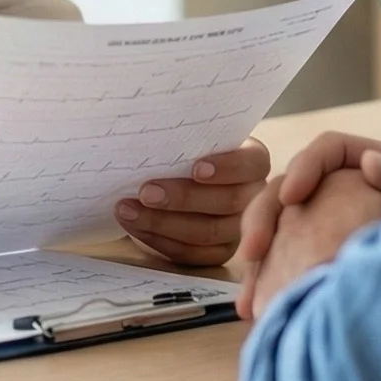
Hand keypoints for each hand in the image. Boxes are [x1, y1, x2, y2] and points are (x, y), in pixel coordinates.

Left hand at [114, 140, 271, 267]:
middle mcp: (252, 196)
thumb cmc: (181, 150)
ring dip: (162, 222)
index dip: (227, 167)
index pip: (252, 163)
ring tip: (128, 210)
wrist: (170, 177)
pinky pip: (191, 253)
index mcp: (253, 160)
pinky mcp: (218, 253)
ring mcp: (238, 228)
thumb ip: (182, 134)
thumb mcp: (186, 135)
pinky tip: (135, 226)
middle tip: (145, 192)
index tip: (196, 168)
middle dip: (183, 198)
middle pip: (228, 202)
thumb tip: (149, 127)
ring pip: (206, 232)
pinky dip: (159, 240)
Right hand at [236, 131, 380, 319]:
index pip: (326, 151)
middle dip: (264, 219)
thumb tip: (370, 162)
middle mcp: (339, 187)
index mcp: (366, 161)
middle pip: (287, 189)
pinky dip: (268, 285)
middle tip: (255, 250)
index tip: (293, 197)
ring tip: (249, 298)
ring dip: (257, 261)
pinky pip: (284, 264)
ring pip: (278, 229)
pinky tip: (255, 312)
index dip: (304, 169)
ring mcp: (325, 221)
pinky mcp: (319, 254)